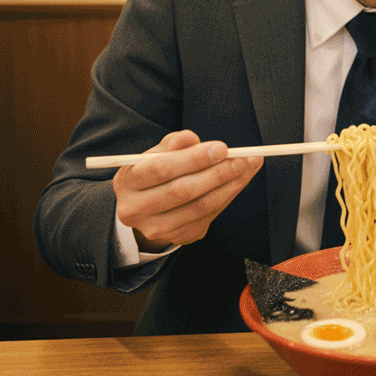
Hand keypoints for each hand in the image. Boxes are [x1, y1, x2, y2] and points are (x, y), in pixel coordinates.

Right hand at [113, 130, 263, 252]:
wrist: (144, 208)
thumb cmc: (153, 173)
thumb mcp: (155, 153)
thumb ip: (173, 143)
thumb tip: (192, 138)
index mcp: (127, 182)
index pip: (162, 168)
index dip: (194, 158)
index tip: (222, 148)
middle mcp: (137, 209)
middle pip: (182, 191)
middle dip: (218, 173)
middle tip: (243, 158)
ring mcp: (157, 228)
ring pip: (200, 207)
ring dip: (231, 185)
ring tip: (248, 166)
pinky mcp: (179, 237)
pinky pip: (209, 216)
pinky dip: (228, 196)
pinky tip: (239, 181)